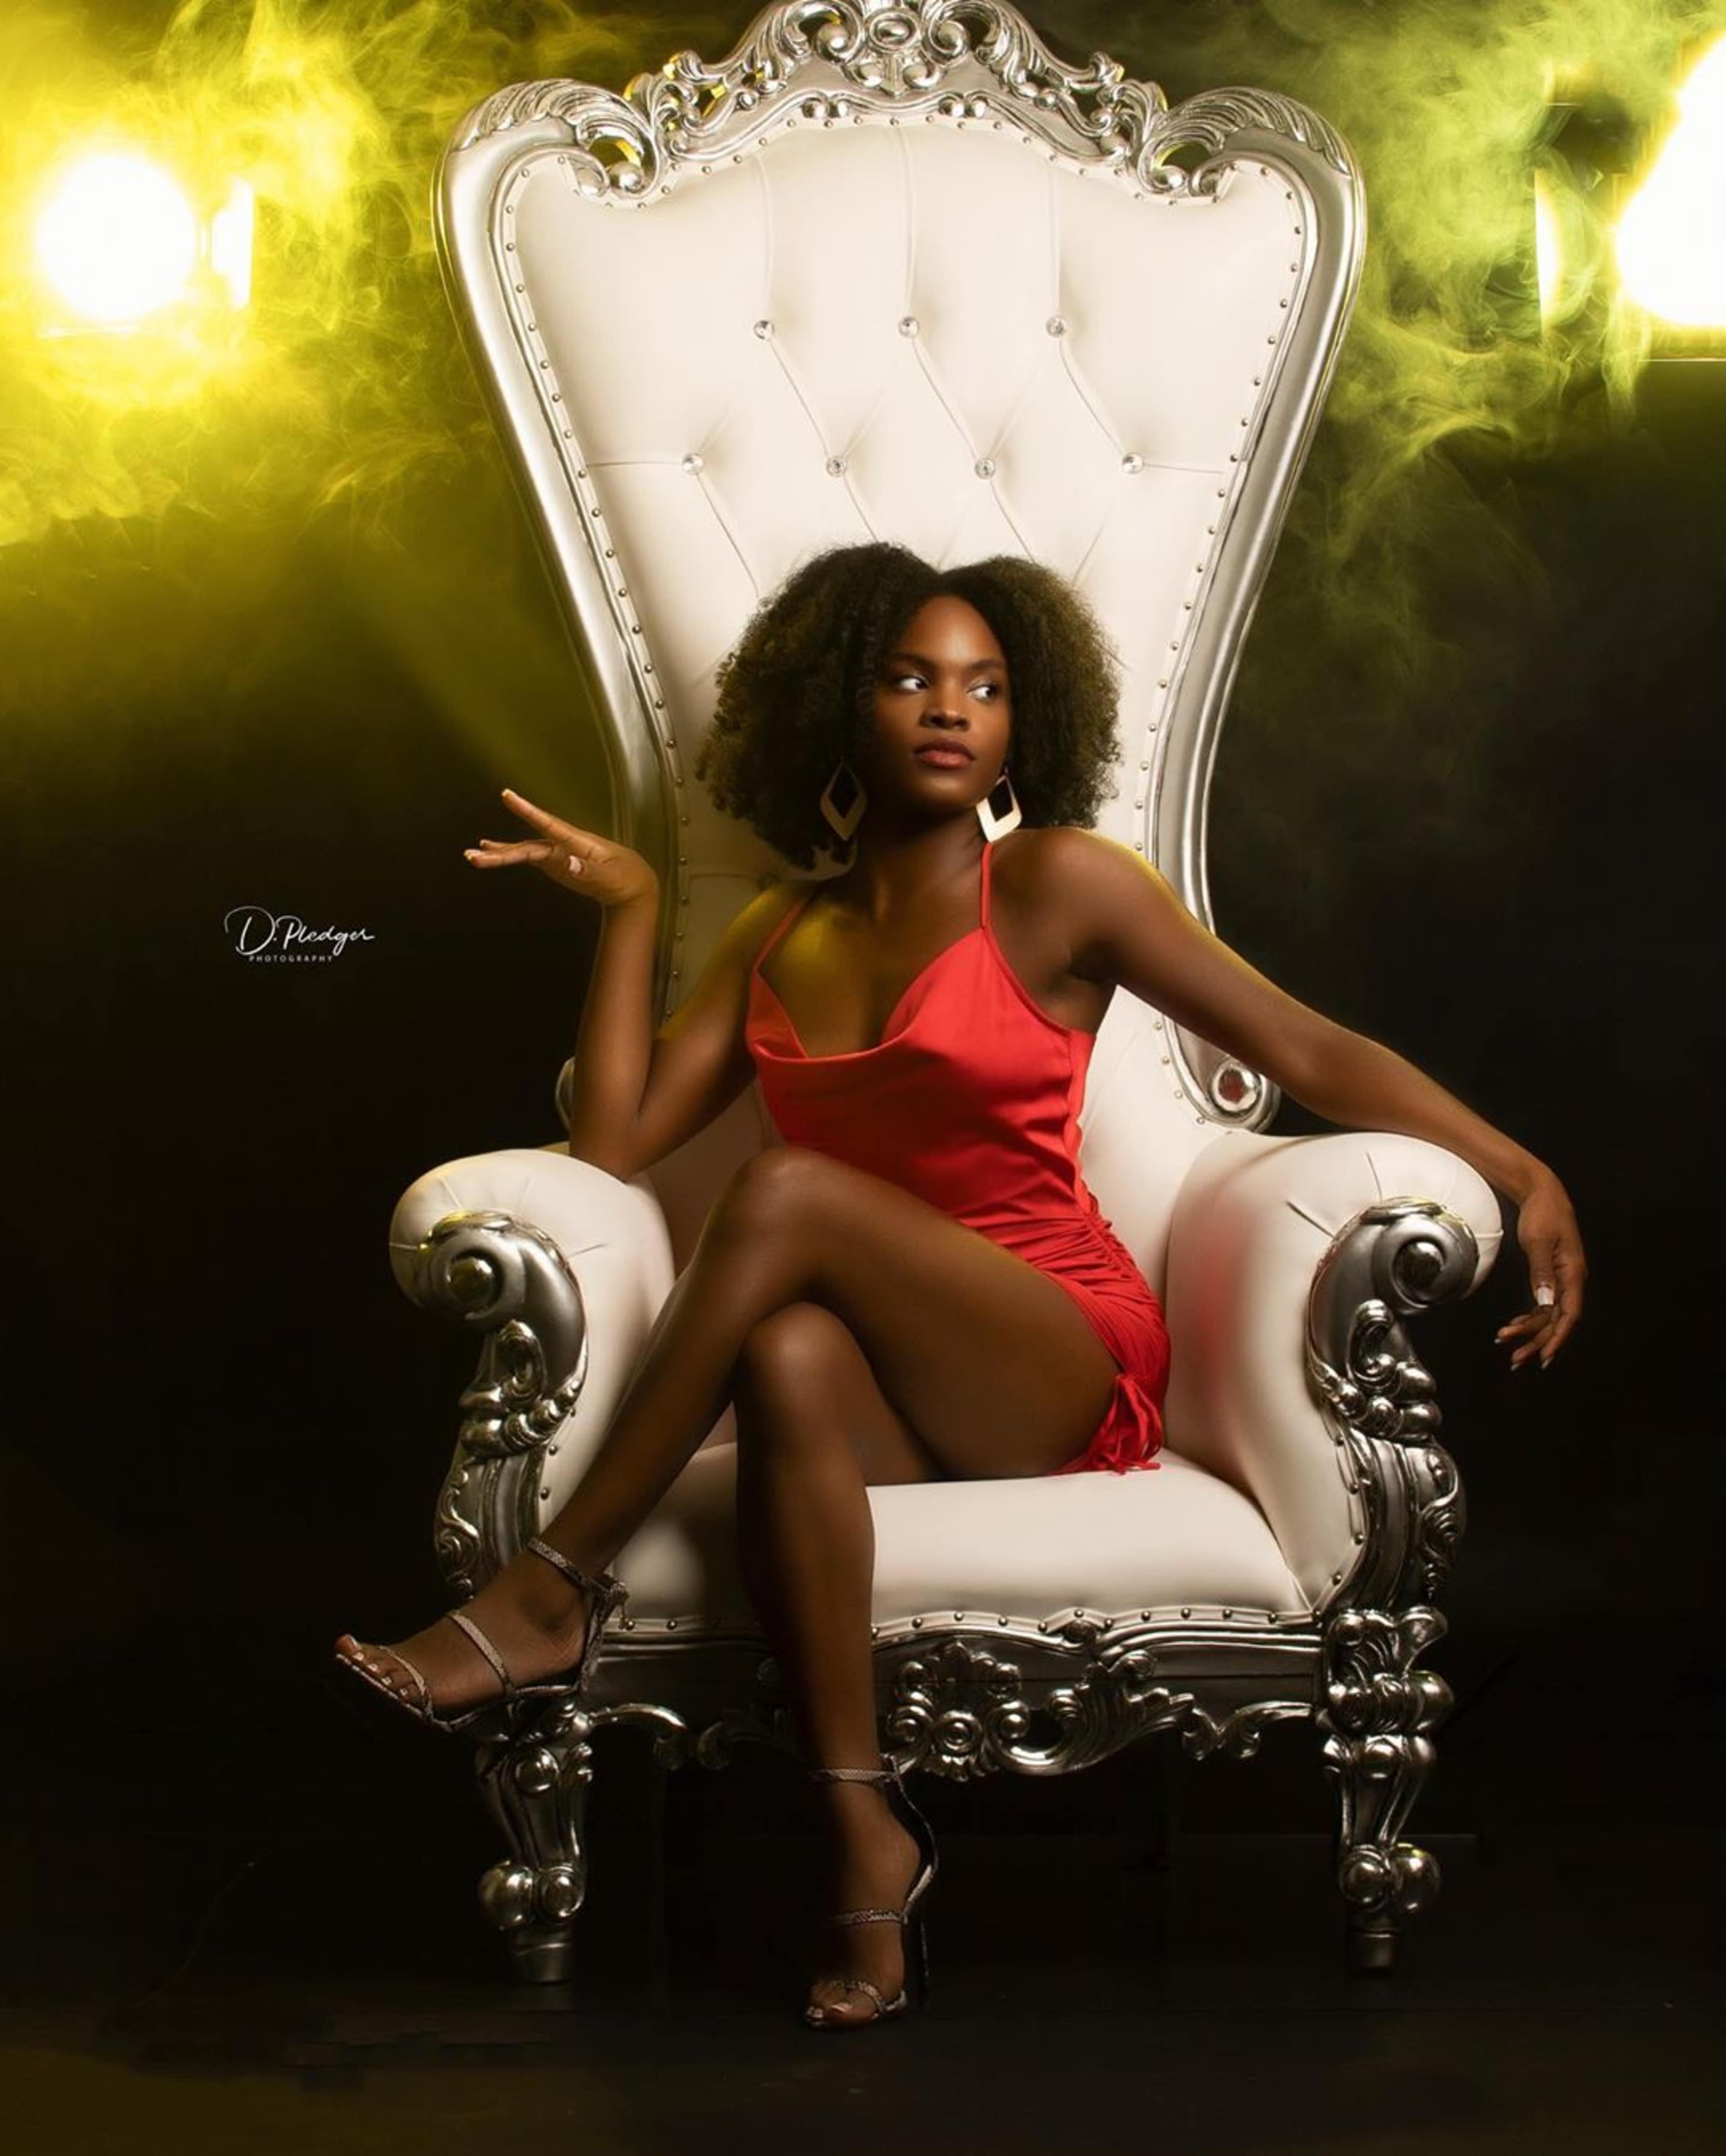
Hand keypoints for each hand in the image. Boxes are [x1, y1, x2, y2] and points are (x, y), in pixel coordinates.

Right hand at [463, 788, 658, 908]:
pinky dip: (507, 854)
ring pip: (522, 851)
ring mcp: (555, 852)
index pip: (547, 823)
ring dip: (499, 853)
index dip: (527, 810)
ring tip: (473, 855)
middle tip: (474, 855)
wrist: (631, 885)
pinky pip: (526, 857)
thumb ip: (588, 871)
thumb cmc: (624, 877)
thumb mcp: (610, 877)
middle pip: (526, 845)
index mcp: (575, 841)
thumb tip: (568, 863)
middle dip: (501, 850)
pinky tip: (490, 850)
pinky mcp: (553, 862)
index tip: (508, 796)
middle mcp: (561, 843)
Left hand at [1495, 1168, 1585, 1372]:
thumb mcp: (1538, 1242)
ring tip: (1510, 1349)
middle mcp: (1571, 1279)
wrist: (1542, 1193)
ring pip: (1549, 1314)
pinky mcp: (1552, 1274)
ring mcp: (1562, 1278)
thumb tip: (1546, 1303)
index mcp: (1573, 1273)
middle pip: (1557, 1319)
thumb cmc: (1542, 1214)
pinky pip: (1544, 1303)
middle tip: (1517, 1360)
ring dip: (1531, 1332)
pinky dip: (1530, 1316)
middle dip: (1538, 1341)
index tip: (1545, 1356)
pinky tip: (1515, 1326)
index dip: (1558, 1337)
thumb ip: (1542, 1273)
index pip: (1569, 1314)